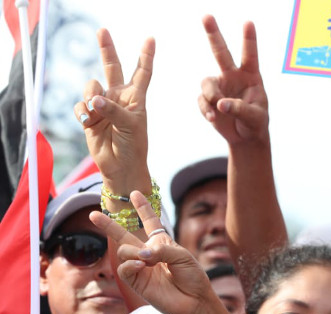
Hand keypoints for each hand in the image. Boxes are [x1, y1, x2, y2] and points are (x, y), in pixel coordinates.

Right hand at [74, 29, 152, 184]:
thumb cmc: (133, 146)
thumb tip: (94, 100)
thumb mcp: (130, 126)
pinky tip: (88, 121)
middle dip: (107, 48)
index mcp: (135, 98)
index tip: (151, 39)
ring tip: (96, 111)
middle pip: (112, 67)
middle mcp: (119, 98)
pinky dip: (82, 111)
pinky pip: (80, 105)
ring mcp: (103, 105)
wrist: (120, 167)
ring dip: (91, 95)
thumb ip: (113, 110)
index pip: (142, 73)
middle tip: (102, 30)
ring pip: (91, 87)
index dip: (145, 56)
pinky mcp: (89, 116)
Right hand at [89, 192, 212, 313]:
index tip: (135, 193)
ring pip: (123, 251)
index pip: (150, 223)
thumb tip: (141, 253)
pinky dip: (131, 264)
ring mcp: (140, 267)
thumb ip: (161, 249)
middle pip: (124, 236)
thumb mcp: (182, 256)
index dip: (143, 208)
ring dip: (133, 251)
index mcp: (161, 244)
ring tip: (147, 259)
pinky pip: (124, 268)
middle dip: (108, 225)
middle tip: (93, 214)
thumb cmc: (192, 277)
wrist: (194, 301)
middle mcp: (148, 254)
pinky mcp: (136, 282)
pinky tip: (142, 265)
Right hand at [199, 16, 268, 145]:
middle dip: (213, 34)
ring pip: (207, 83)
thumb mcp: (255, 117)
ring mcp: (219, 86)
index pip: (250, 55)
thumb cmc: (256, 123)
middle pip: (221, 52)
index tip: (248, 22)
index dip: (249, 39)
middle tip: (206, 16)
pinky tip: (213, 118)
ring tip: (219, 109)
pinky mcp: (208, 99)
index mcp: (251, 76)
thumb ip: (240, 109)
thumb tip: (221, 104)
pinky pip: (202, 100)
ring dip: (211, 96)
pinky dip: (206, 109)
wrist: (246, 137)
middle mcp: (233, 76)